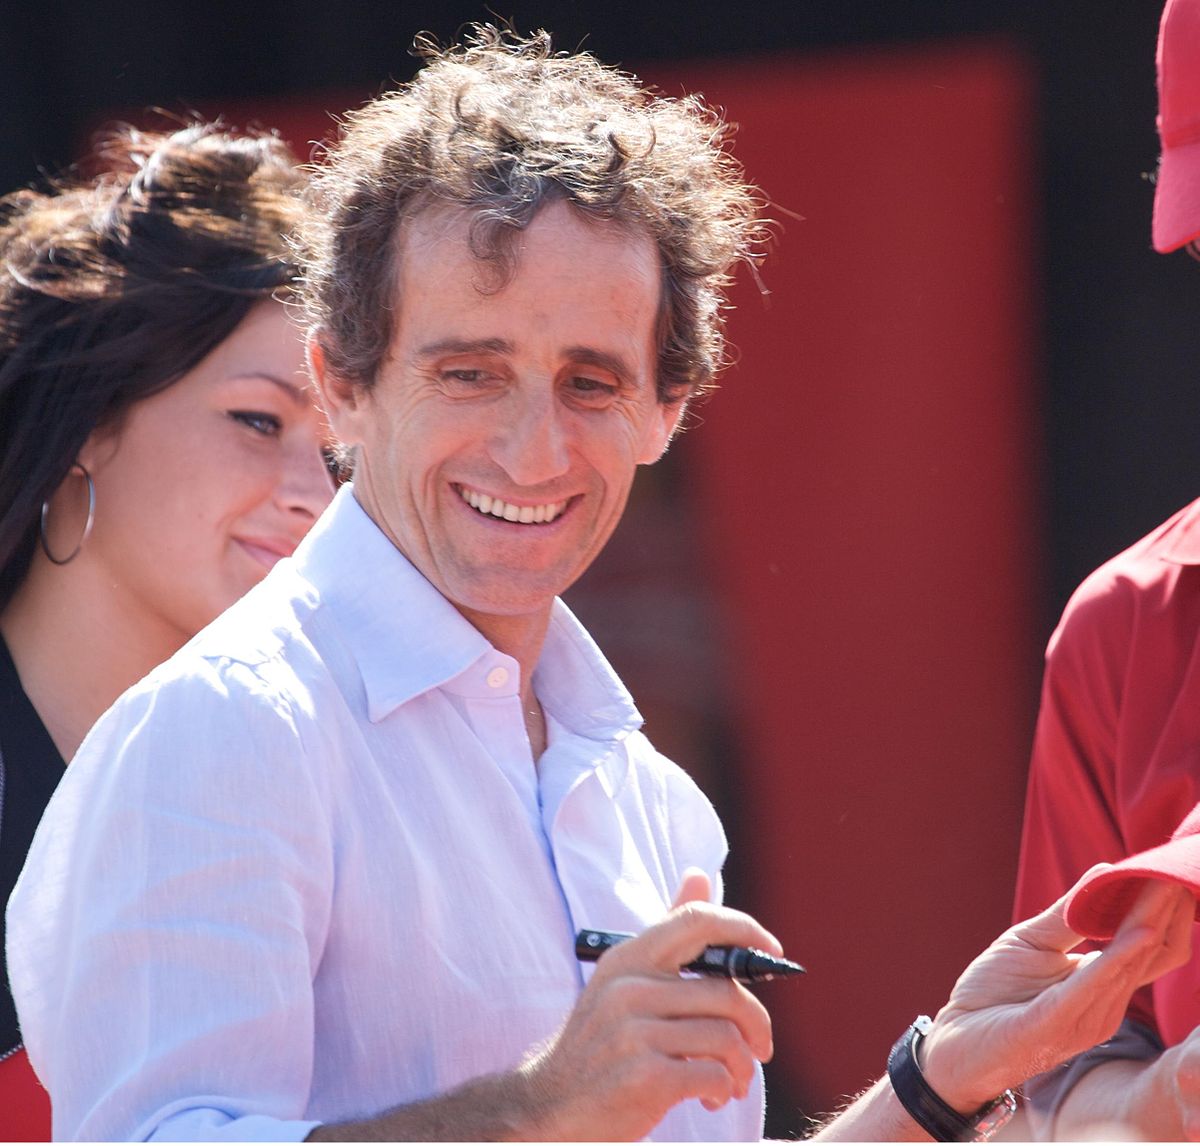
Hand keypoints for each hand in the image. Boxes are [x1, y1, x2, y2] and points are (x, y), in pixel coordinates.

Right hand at [515, 869, 778, 1140]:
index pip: (696, 920)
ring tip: (734, 1079)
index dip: (744, 929)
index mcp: (628, 958)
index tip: (772, 951)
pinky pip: (713, 1075)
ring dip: (742, 1066)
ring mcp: (633, 1034)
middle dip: (756, 1024)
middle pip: (727, 992)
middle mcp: (628, 989)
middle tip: (761, 1047)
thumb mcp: (626, 979)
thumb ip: (668, 933)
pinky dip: (725, 1089)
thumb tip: (699, 875)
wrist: (552, 1103)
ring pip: (726, 1038)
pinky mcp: (642, 1078)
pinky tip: (712, 1097)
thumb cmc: (603, 1040)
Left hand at [918, 873, 1193, 1112]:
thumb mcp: (1033, 941)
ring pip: (1131, 965)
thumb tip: (1108, 870)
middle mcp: (1106, 1004)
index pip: (1152, 945)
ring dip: (1150, 922)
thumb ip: (1071, 913)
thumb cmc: (994, 993)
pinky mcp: (1054, 1023)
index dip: (1169, 908)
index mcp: (1103, 985)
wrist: (955, 1041)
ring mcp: (1084, 1018)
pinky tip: (1138, 932)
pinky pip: (1092, 987)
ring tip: (1166, 884)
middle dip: (1169, 909)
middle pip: (1154, 953)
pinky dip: (1117, 958)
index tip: (1175, 868)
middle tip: (1181, 868)